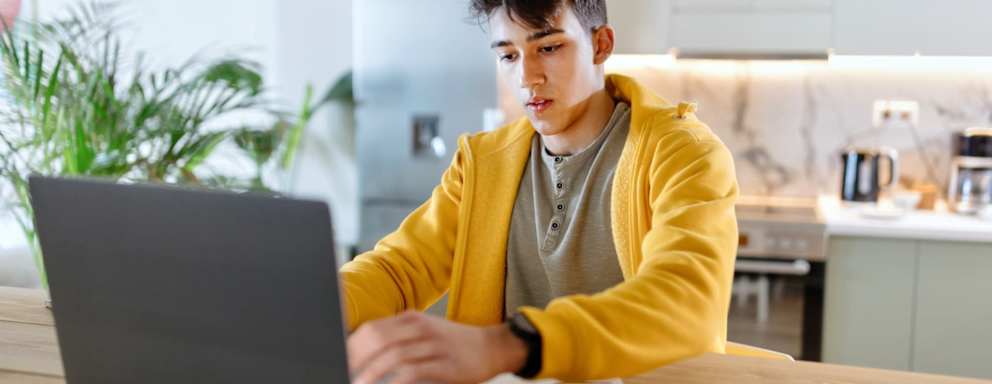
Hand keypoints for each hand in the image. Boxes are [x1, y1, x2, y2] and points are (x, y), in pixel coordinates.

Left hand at [347, 311, 527, 383]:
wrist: (492, 347)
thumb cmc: (454, 344)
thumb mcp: (424, 333)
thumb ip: (399, 339)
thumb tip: (365, 354)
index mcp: (411, 319)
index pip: (373, 329)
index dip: (352, 347)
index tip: (340, 362)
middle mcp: (421, 328)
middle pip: (379, 340)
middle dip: (357, 359)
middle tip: (345, 374)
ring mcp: (434, 345)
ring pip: (394, 356)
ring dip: (372, 373)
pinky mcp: (446, 364)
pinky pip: (414, 371)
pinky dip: (395, 381)